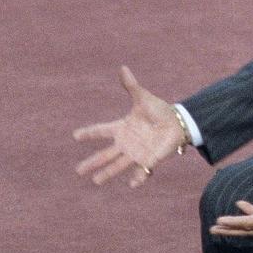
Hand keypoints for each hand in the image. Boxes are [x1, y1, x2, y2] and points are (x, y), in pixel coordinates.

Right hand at [73, 65, 182, 187]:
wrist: (177, 123)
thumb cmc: (159, 110)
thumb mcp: (143, 98)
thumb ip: (131, 86)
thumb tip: (122, 68)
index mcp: (122, 128)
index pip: (102, 130)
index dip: (89, 133)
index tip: (75, 136)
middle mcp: (126, 143)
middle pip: (105, 154)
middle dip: (92, 162)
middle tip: (78, 171)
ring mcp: (137, 153)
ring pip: (119, 165)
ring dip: (108, 173)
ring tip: (96, 181)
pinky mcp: (150, 159)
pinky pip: (143, 170)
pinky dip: (139, 177)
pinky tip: (132, 184)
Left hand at [210, 168, 252, 236]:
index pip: (250, 222)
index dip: (234, 221)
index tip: (219, 221)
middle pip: (247, 230)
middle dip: (229, 229)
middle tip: (212, 229)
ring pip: (251, 226)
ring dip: (236, 224)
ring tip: (220, 223)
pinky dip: (249, 213)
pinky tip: (240, 204)